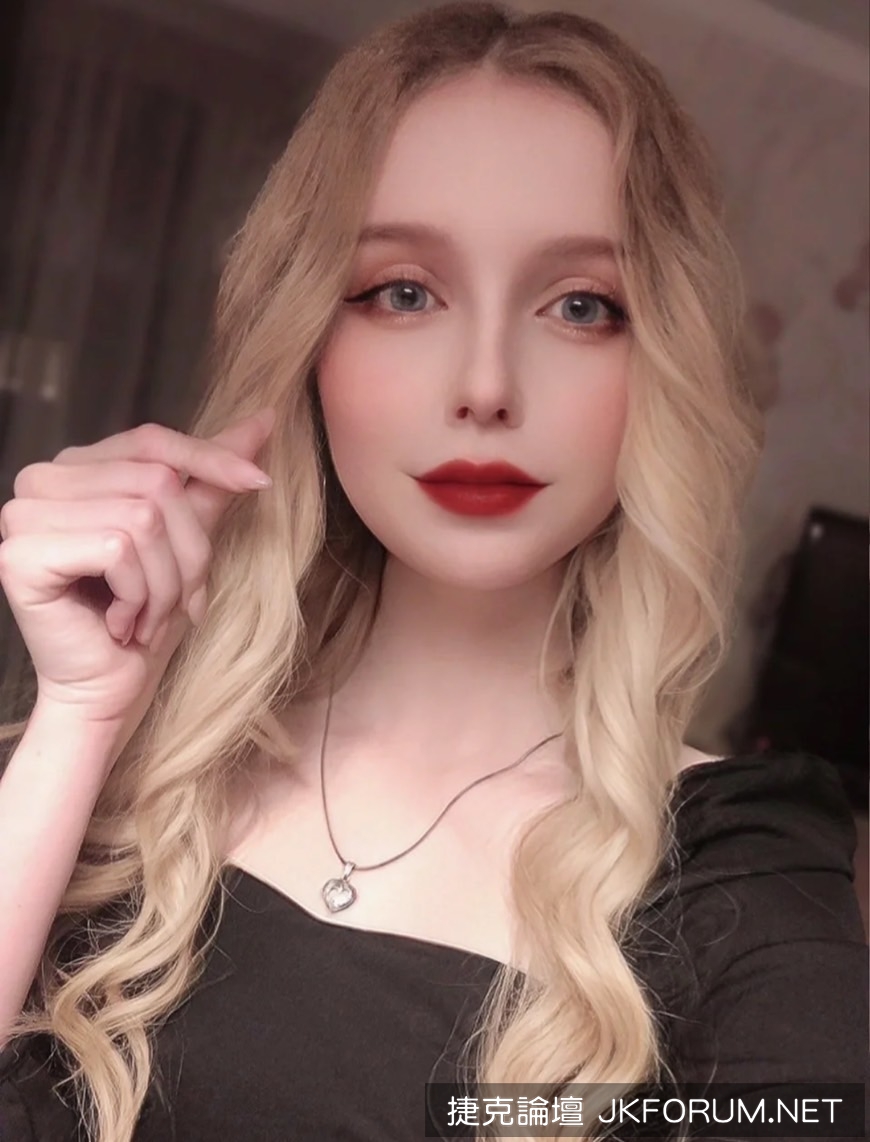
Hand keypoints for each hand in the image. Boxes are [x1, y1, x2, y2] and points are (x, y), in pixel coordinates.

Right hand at [0, 408, 275, 747]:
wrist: (108, 690)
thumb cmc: (147, 617)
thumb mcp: (188, 540)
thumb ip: (213, 479)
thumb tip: (263, 419)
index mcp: (77, 467)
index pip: (153, 440)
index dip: (211, 459)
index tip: (261, 483)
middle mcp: (41, 480)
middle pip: (156, 483)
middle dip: (188, 552)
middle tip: (178, 602)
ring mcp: (22, 514)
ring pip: (143, 519)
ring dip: (165, 583)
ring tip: (147, 617)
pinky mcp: (20, 554)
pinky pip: (117, 549)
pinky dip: (138, 595)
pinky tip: (119, 622)